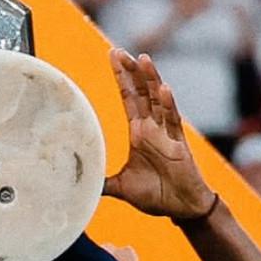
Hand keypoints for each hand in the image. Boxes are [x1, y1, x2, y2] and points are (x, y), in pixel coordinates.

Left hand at [102, 48, 215, 218]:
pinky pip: (173, 121)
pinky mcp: (179, 144)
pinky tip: (164, 89)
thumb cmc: (156, 195)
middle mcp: (152, 128)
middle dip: (131, 71)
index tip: (113, 56)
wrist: (181, 209)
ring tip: (143, 59)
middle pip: (141, 93)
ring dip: (151, 80)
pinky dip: (169, 105)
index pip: (129, 98)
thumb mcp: (122, 188)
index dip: (122, 78)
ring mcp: (166, 134)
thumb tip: (79, 185)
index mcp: (139, 133)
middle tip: (119, 51)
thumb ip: (102, 183)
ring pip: (158, 100)